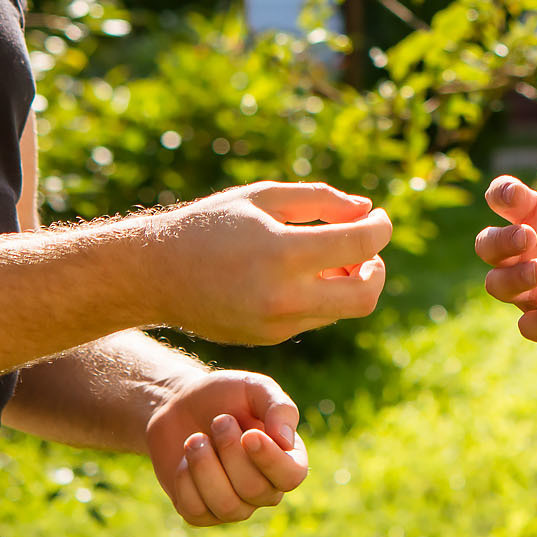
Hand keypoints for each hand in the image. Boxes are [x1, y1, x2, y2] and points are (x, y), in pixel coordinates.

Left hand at [145, 369, 307, 525]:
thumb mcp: (254, 388)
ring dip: (205, 467)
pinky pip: (196, 510)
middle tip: (218, 421)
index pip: (291, 476)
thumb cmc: (224, 396)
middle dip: (230, 452)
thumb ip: (279, 407)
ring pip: (226, 506)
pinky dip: (186, 481)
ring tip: (195, 439)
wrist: (178, 404)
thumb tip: (286, 441)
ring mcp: (234, 505)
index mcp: (286, 458)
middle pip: (255, 490)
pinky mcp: (201, 513)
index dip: (271, 460)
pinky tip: (184, 459)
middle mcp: (264, 488)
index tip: (248, 434)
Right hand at [151, 180, 389, 345]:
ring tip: (329, 258)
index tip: (378, 218)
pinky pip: (314, 318)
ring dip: (349, 283)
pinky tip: (301, 275)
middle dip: (377, 269)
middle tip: (366, 250)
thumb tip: (366, 212)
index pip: (360, 245)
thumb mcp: (263, 197)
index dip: (380, 228)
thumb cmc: (210, 225)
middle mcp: (284, 297)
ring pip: (341, 310)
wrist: (156, 274)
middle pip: (365, 296)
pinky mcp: (269, 339)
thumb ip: (321, 201)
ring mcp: (277, 324)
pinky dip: (321, 296)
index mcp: (283, 253)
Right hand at [475, 172, 536, 357]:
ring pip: (497, 284)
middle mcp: (530, 252)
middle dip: (499, 240)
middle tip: (528, 237)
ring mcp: (534, 289)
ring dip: (513, 278)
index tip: (515, 195)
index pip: (504, 199)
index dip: (501, 194)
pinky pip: (528, 325)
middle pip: (488, 244)